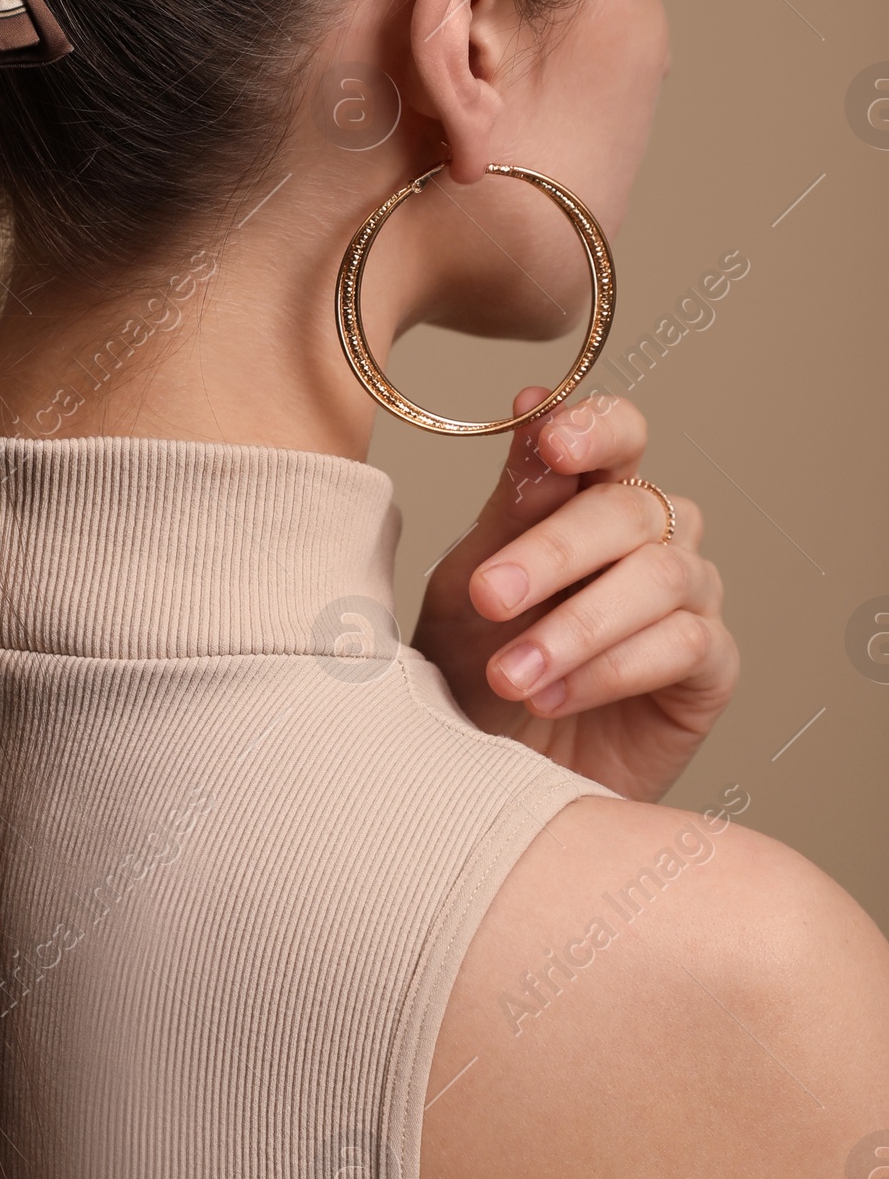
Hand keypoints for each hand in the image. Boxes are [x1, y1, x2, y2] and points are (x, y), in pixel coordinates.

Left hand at [409, 386, 738, 802]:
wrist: (486, 775)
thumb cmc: (472, 672)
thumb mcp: (467, 585)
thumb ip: (510, 506)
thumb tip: (532, 403)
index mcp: (589, 498)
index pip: (618, 434)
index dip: (597, 426)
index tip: (556, 439)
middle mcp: (651, 538)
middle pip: (632, 509)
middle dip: (554, 551)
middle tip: (487, 596)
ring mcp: (689, 600)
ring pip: (663, 576)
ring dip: (577, 626)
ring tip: (509, 675)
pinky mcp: (711, 670)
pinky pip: (684, 645)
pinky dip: (610, 670)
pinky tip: (551, 698)